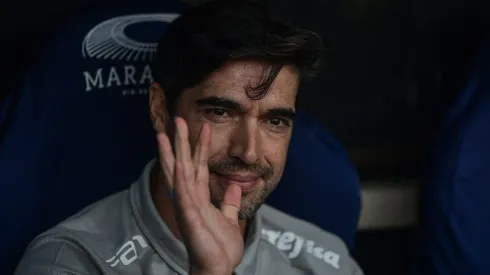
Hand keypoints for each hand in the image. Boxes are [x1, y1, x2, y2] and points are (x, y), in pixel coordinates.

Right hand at [157, 117, 243, 274]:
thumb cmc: (219, 247)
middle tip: (178, 119)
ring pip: (178, 174)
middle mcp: (190, 198)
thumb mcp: (229, 219)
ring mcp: (187, 206)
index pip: (198, 166)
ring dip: (173, 153)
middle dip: (181, 141)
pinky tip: (178, 162)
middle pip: (183, 164)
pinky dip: (180, 178)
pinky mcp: (189, 217)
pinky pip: (183, 194)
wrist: (218, 267)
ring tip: (167, 133)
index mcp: (200, 197)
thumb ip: (230, 203)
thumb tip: (235, 186)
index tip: (202, 126)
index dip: (199, 146)